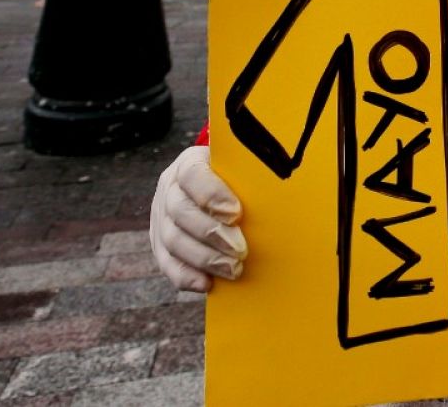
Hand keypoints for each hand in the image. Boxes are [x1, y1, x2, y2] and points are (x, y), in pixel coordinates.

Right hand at [149, 145, 247, 292]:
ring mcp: (161, 217)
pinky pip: (167, 263)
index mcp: (189, 163)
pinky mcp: (160, 244)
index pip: (193, 175)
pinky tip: (207, 284)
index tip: (237, 213)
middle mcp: (170, 188)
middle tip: (241, 250)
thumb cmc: (237, 180)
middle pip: (181, 211)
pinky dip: (186, 276)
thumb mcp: (241, 169)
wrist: (215, 189)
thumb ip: (253, 177)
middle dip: (212, 233)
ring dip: (204, 258)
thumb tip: (288, 189)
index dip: (212, 195)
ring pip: (172, 240)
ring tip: (233, 269)